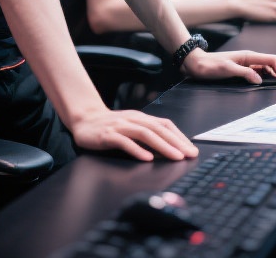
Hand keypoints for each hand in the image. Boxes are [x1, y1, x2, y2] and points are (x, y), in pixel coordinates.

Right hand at [69, 108, 198, 161]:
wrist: (84, 120)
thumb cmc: (110, 126)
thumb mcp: (131, 128)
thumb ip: (147, 136)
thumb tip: (168, 150)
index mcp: (140, 118)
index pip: (165, 124)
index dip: (180, 136)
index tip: (191, 149)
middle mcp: (133, 120)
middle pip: (158, 129)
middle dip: (176, 142)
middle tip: (189, 154)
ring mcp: (120, 126)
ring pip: (145, 134)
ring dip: (163, 146)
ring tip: (175, 156)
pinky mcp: (108, 135)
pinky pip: (125, 142)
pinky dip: (137, 149)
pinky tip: (147, 158)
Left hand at [182, 49, 275, 84]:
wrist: (197, 64)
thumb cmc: (210, 65)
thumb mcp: (227, 69)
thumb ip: (245, 73)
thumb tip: (259, 79)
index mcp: (248, 56)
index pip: (272, 59)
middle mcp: (249, 58)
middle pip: (270, 63)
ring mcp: (245, 63)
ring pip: (265, 68)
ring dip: (271, 75)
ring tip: (274, 85)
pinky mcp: (241, 68)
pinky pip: (257, 72)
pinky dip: (263, 77)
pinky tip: (262, 83)